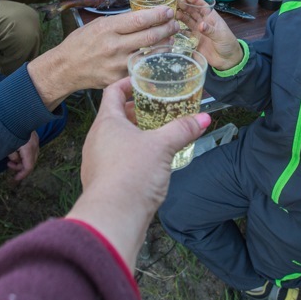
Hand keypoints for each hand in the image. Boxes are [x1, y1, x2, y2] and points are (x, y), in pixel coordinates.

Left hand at [6, 131, 39, 180]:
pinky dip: (25, 154)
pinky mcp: (33, 135)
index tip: (15, 179)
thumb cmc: (9, 128)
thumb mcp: (8, 144)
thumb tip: (15, 160)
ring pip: (32, 155)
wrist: (16, 111)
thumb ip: (12, 155)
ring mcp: (36, 139)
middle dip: (20, 167)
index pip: (29, 167)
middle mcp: (35, 144)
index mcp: (29, 148)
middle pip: (31, 162)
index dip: (22, 174)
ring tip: (10, 157)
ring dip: (22, 160)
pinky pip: (32, 149)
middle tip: (9, 165)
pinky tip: (16, 150)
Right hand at [28, 5, 179, 106]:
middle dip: (167, 29)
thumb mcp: (98, 25)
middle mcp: (114, 47)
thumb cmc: (81, 43)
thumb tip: (144, 17)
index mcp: (108, 29)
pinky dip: (151, 61)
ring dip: (164, 45)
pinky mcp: (118, 79)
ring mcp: (117, 65)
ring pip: (149, 54)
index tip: (168, 11)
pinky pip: (140, 68)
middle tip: (175, 24)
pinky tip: (158, 56)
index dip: (158, 15)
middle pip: (149, 37)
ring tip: (171, 38)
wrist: (65, 68)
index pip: (139, 20)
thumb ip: (120, 22)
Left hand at [66, 78, 210, 267]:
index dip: (127, 84)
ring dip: (134, 134)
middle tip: (156, 109)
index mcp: (107, 122)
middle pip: (115, 116)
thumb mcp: (162, 147)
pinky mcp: (102, 181)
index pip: (113, 92)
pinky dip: (131, 155)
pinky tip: (149, 163)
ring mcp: (96, 161)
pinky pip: (115, 160)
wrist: (113, 218)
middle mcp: (96, 139)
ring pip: (115, 139)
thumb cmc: (132, 175)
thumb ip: (182, 130)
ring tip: (156, 135)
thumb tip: (204, 118)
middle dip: (136, 112)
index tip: (142, 81)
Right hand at [176, 0, 242, 70]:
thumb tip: (200, 25)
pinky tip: (174, 27)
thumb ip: (210, 30)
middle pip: (194, 12)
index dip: (196, 1)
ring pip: (189, 21)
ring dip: (182, 16)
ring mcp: (199, 31)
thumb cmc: (228, 44)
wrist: (227, 60)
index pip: (203, 6)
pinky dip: (180, 29)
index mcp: (212, 18)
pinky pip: (186, 33)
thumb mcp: (221, 36)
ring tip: (174, 13)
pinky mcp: (195, 40)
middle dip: (186, 7)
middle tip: (177, 3)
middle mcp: (205, 23)